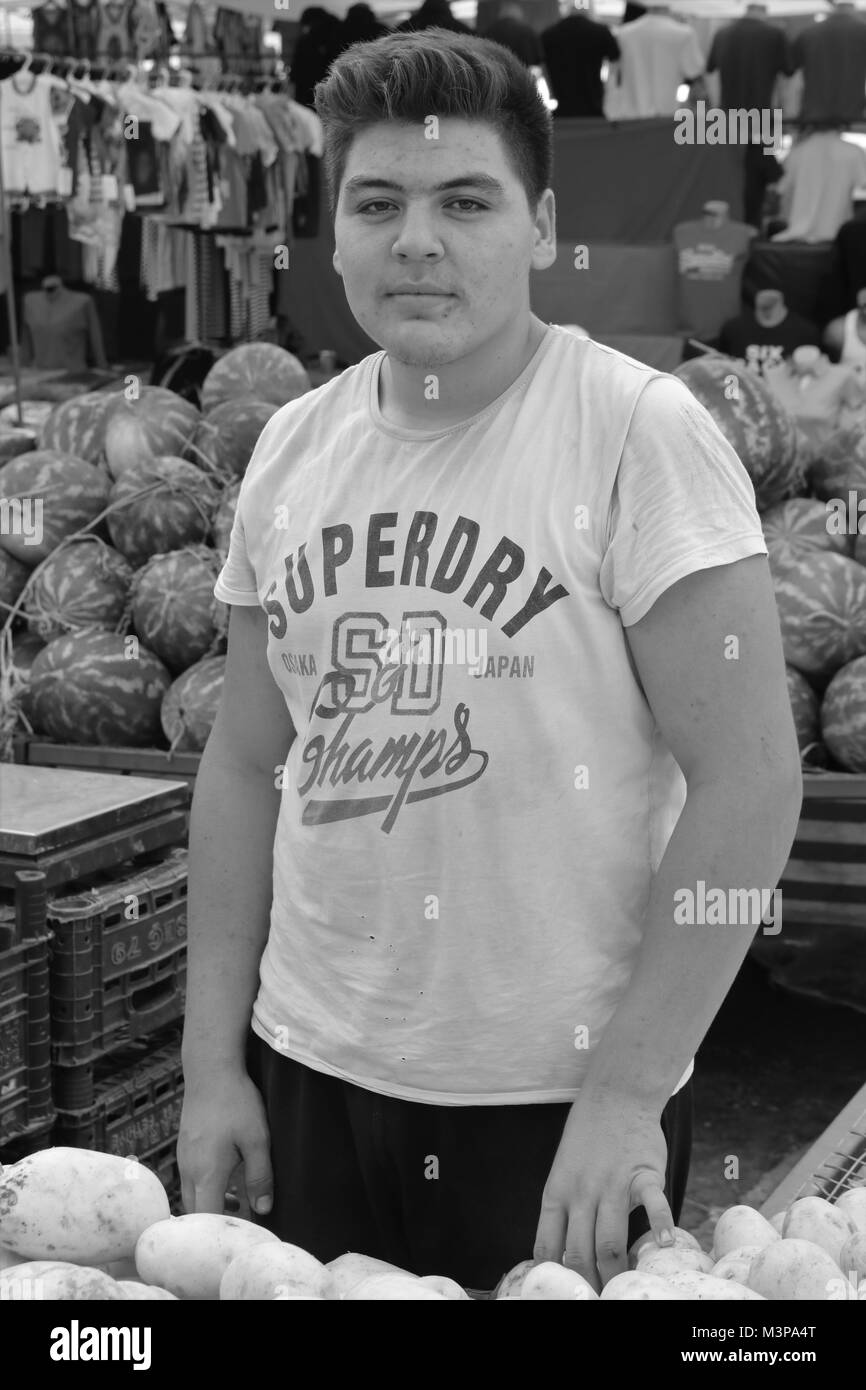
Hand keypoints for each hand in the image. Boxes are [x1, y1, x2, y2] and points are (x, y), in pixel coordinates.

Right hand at [177, 1068, 273, 1217]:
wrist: (210, 1069)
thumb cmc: (236, 1102)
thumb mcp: (257, 1139)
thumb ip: (260, 1176)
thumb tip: (264, 1210)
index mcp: (206, 1173)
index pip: (207, 1219)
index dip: (223, 1232)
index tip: (243, 1235)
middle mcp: (189, 1170)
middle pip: (195, 1212)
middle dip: (215, 1222)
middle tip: (242, 1223)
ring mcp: (183, 1158)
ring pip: (191, 1195)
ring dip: (211, 1204)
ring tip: (239, 1203)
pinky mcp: (185, 1147)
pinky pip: (191, 1179)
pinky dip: (206, 1188)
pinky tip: (227, 1178)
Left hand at [533, 1089, 673, 1291]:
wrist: (615, 1097)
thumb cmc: (587, 1140)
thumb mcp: (562, 1173)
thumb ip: (564, 1211)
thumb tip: (563, 1258)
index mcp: (556, 1192)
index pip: (547, 1244)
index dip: (556, 1275)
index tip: (566, 1292)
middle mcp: (581, 1192)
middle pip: (579, 1251)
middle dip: (587, 1283)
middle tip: (597, 1298)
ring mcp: (612, 1183)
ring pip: (610, 1239)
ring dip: (615, 1271)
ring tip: (622, 1289)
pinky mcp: (644, 1173)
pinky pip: (654, 1203)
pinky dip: (661, 1224)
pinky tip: (664, 1244)